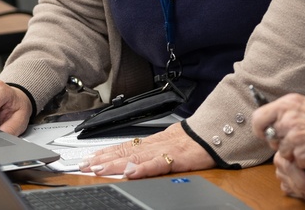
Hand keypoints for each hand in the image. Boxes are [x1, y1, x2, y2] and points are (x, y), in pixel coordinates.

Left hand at [77, 121, 214, 177]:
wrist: (219, 133)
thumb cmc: (198, 141)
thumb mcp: (173, 145)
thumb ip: (156, 153)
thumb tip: (136, 163)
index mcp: (155, 141)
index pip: (126, 146)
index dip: (106, 153)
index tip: (90, 158)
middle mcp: (157, 144)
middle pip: (126, 151)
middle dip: (104, 159)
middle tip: (85, 165)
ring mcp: (166, 150)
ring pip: (136, 157)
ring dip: (115, 163)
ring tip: (98, 168)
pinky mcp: (178, 158)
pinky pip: (158, 164)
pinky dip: (143, 168)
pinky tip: (130, 172)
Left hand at [251, 93, 304, 171]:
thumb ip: (294, 111)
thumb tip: (282, 116)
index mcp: (289, 104)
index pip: (259, 117)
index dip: (260, 128)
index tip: (264, 132)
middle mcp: (288, 120)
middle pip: (271, 137)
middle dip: (281, 141)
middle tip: (297, 139)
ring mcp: (294, 139)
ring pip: (284, 151)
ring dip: (295, 152)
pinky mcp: (302, 155)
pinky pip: (297, 161)